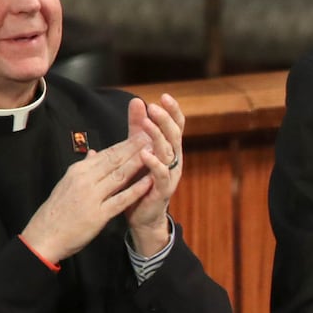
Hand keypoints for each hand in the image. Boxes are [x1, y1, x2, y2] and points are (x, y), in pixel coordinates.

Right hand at [20, 139, 152, 262]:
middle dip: (134, 147)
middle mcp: (85, 180)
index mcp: (78, 171)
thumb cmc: (57, 211)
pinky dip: (136, 190)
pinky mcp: (98, 215)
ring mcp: (92, 197)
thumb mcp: (67, 184)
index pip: (106, 154)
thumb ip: (83, 168)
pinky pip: (121, 199)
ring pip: (119, 176)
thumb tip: (93, 152)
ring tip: (153, 152)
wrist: (44, 235)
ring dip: (138, 163)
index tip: (140, 134)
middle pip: (114, 160)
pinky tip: (149, 182)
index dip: (125, 144)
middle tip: (152, 135)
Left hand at [124, 94, 186, 253]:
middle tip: (154, 107)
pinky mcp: (163, 189)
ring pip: (169, 152)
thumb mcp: (137, 149)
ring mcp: (171, 174)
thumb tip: (137, 101)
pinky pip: (161, 174)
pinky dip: (154, 163)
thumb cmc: (140, 181)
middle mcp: (174, 159)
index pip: (176, 126)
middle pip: (174, 135)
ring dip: (158, 136)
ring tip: (147, 124)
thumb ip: (138, 127)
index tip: (164, 96)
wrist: (140, 215)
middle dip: (165, 120)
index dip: (172, 111)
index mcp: (170, 148)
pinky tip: (145, 154)